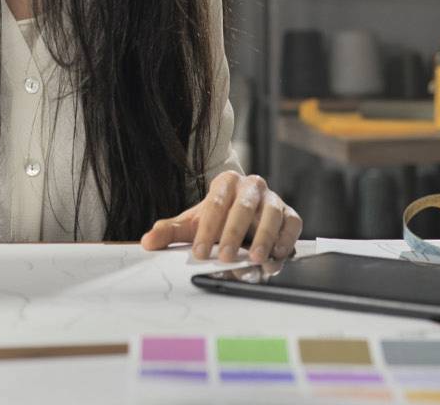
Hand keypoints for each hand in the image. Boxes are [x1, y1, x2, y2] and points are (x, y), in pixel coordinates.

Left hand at [139, 171, 302, 264]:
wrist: (241, 220)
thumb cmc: (216, 220)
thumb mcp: (192, 224)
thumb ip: (169, 232)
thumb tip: (148, 242)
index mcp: (226, 182)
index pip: (215, 203)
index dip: (206, 229)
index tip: (198, 252)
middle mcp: (252, 186)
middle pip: (244, 206)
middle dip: (234, 233)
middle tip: (225, 256)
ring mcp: (273, 199)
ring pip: (272, 213)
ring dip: (264, 237)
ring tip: (254, 259)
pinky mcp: (289, 215)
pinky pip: (292, 224)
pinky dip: (286, 239)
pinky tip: (276, 255)